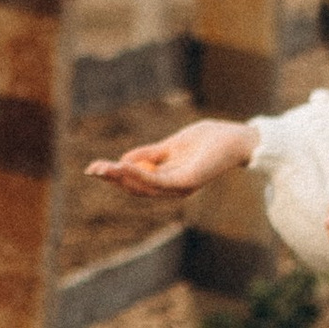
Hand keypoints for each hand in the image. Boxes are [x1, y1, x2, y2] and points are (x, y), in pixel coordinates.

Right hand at [85, 119, 254, 197]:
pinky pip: (157, 181)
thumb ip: (149, 153)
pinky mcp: (186, 182)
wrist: (236, 139)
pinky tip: (124, 167)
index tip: (94, 168)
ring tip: (103, 169)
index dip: (115, 175)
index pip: (136, 181)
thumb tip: (123, 160)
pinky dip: (139, 175)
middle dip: (113, 179)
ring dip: (122, 178)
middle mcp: (172, 188)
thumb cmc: (208, 140)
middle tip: (92, 170)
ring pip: (144, 187)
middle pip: (136, 187)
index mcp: (168, 179)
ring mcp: (179, 187)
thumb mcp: (171, 145)